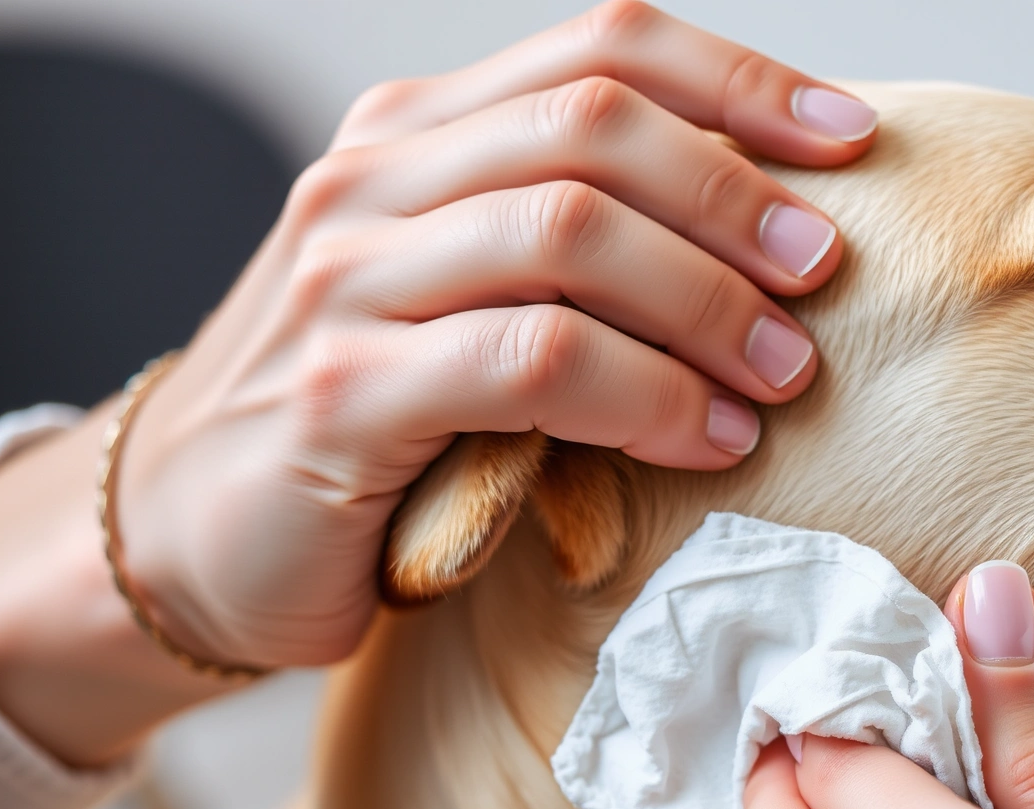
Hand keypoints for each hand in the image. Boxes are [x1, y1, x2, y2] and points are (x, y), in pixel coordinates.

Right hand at [0, 1, 875, 764]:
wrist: (184, 534)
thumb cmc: (363, 416)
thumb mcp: (462, 296)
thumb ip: (570, 244)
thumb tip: (766, 228)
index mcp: (415, 134)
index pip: (600, 50)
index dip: (741, 83)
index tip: (849, 138)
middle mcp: (373, 183)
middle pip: (596, 128)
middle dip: (736, 195)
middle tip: (824, 271)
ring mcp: (346, 283)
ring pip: (568, 234)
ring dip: (707, 301)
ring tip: (785, 373)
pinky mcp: (342, 398)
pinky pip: (531, 361)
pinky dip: (646, 395)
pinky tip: (708, 438)